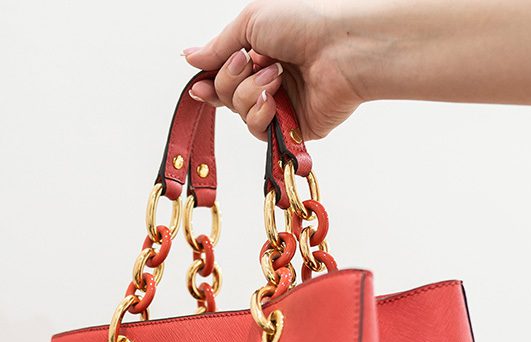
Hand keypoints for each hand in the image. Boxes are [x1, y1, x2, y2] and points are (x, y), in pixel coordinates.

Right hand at [182, 2, 368, 140]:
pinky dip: (260, 113)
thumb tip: (189, 57)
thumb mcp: (251, 22)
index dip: (208, 81)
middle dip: (229, 80)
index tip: (199, 86)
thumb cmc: (305, 24)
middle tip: (248, 62)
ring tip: (274, 75)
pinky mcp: (292, 127)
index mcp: (261, 52)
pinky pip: (258, 130)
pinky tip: (274, 98)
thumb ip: (218, 45)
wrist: (340, 48)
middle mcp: (270, 78)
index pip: (223, 74)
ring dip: (248, 93)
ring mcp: (282, 104)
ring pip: (239, 112)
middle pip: (225, 94)